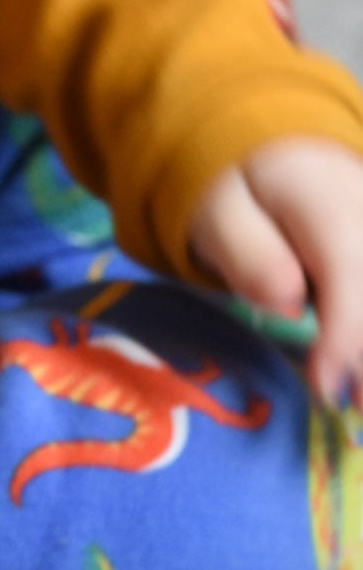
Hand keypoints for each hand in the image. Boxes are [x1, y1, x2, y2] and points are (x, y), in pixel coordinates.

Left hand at [188, 137, 362, 410]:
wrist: (279, 156)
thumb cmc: (239, 194)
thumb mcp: (220, 213)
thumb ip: (249, 255)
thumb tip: (287, 303)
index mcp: (327, 199)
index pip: (346, 270)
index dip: (344, 335)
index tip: (326, 387)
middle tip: (355, 413)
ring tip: (360, 407)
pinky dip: (362, 338)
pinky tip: (355, 383)